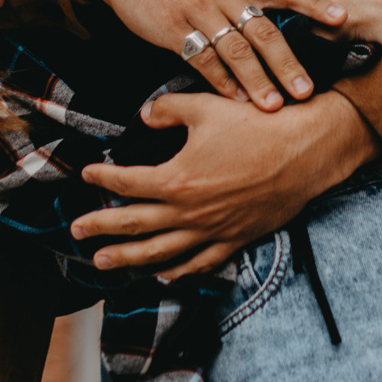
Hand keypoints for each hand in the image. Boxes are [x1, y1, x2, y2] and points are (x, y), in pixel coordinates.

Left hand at [73, 89, 376, 278]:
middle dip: (102, 228)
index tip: (87, 174)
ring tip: (102, 262)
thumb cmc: (257, 125)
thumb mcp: (204, 106)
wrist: (306, 151)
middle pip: (135, 224)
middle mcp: (190, 212)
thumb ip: (166, 110)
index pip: (127, 182)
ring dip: (128, 258)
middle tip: (76, 231)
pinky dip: (178, 272)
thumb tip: (143, 115)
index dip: (103, 178)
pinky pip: (200, 263)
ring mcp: (212, 231)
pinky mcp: (235, 239)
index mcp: (177, 179)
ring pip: (161, 252)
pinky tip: (162, 275)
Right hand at [76, 0, 347, 108]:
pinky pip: (200, 58)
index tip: (342, 18)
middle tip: (306, 90)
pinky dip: (219, 81)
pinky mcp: (171, 29)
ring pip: (235, 50)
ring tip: (273, 106)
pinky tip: (233, 100)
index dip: (315, 3)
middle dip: (288, 62)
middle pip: (264, 31)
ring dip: (256, 80)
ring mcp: (198, 12)